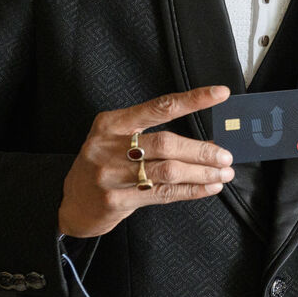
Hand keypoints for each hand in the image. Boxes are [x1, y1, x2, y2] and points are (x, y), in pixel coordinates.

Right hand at [57, 86, 234, 237]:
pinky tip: (208, 188)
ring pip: (168, 171)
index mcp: (111, 123)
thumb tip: (205, 138)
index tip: (219, 94)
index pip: (159, 107)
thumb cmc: (104, 165)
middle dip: (201, 150)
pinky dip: (191, 190)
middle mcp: (108, 146)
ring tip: (223, 174)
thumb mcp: (117, 141)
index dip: (192, 100)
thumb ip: (152, 135)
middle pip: (166, 143)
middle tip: (225, 155)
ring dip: (201, 172)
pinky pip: (162, 194)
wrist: (72, 203)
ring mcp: (110, 174)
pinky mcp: (115, 200)